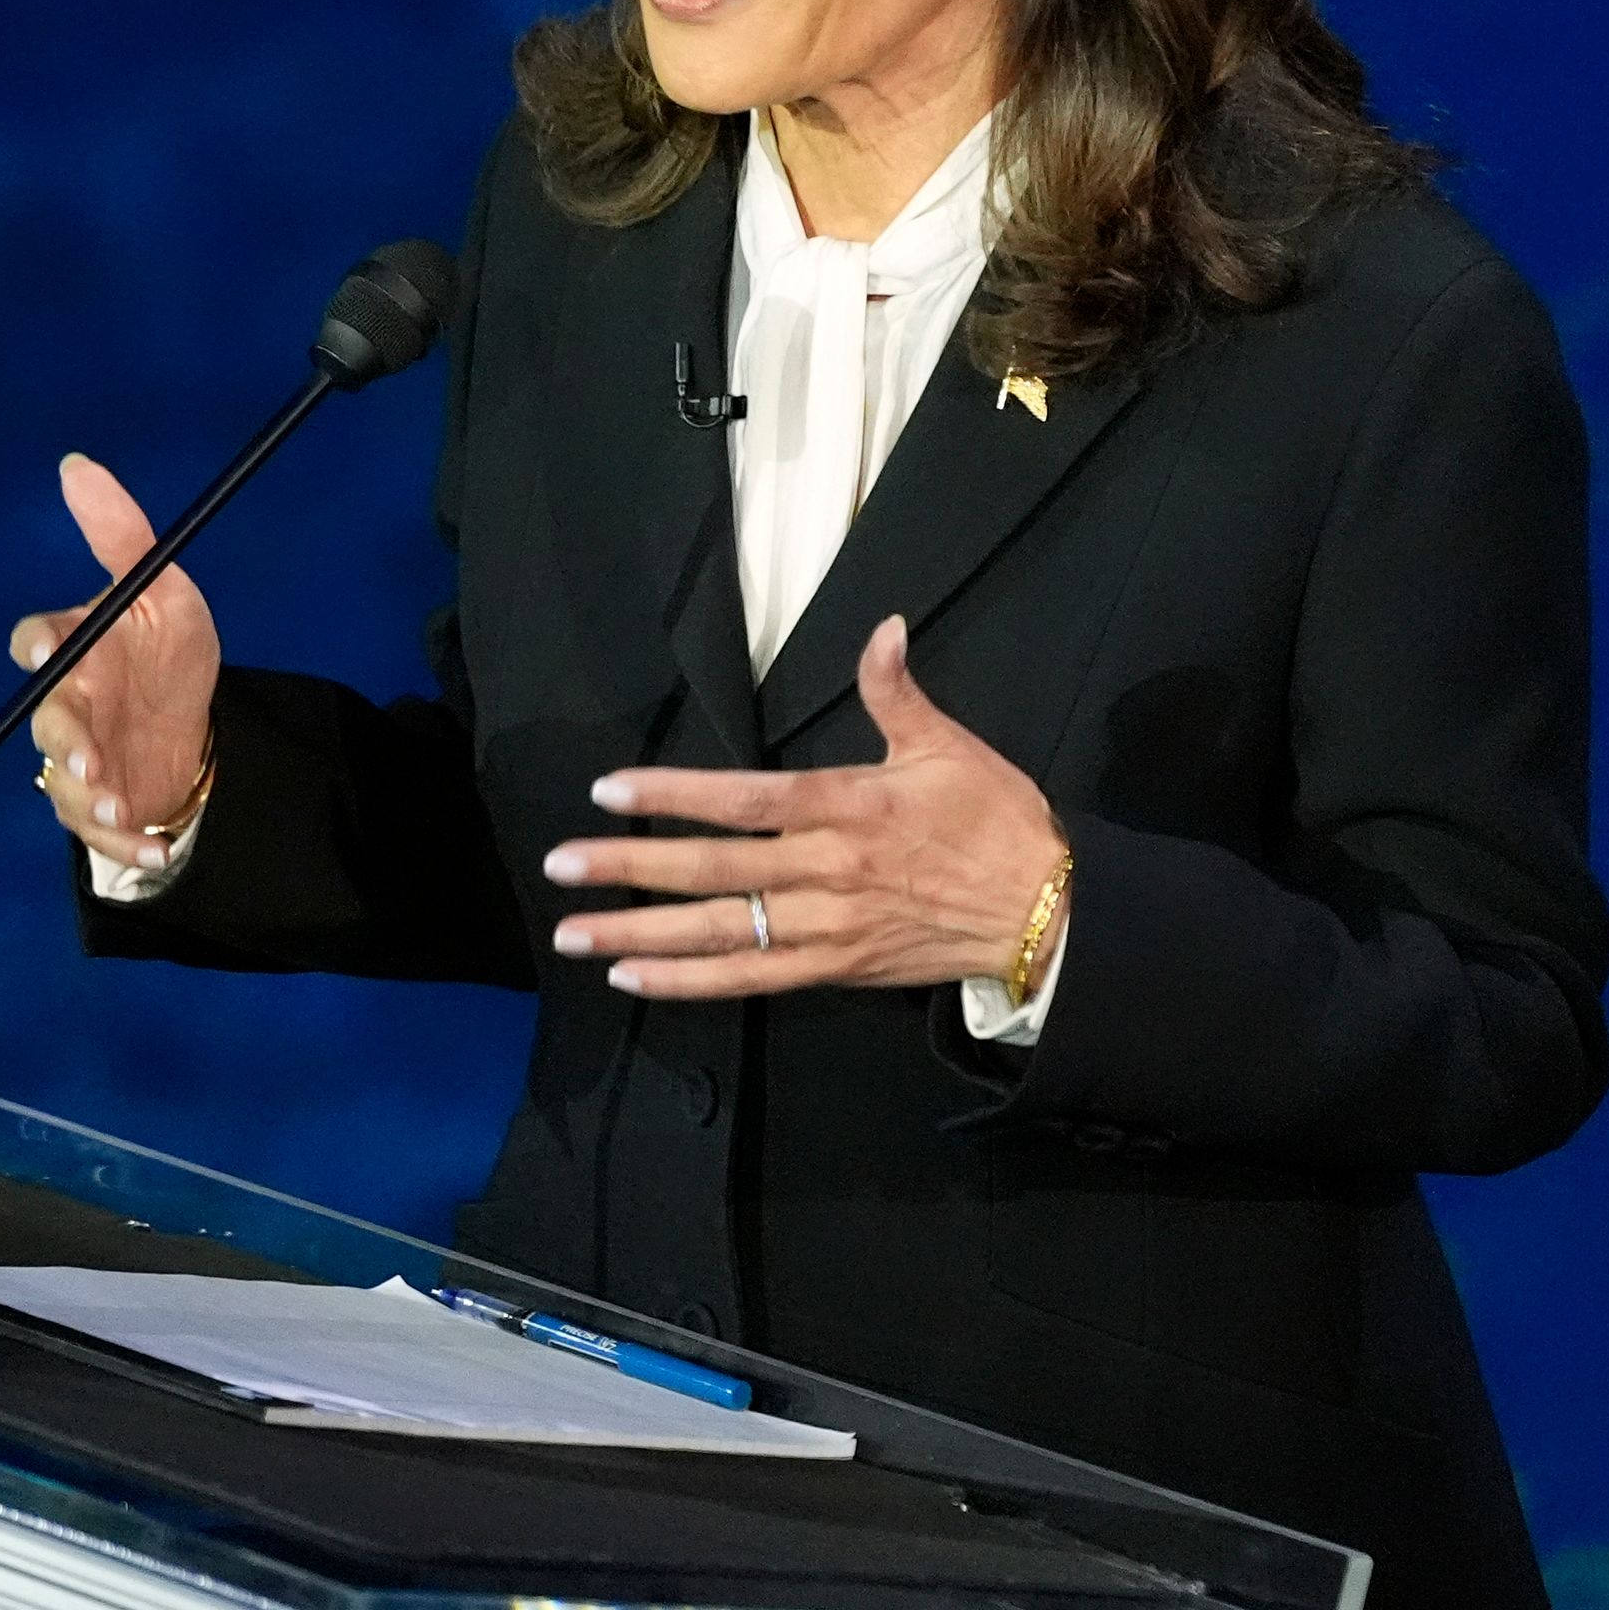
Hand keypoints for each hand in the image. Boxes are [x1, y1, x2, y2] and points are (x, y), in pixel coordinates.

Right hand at [9, 453, 218, 873]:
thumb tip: (77, 465)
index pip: (38, 641)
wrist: (197, 729)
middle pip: (49, 722)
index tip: (49, 646)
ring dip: (93, 798)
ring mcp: (77, 761)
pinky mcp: (98, 807)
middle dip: (68, 740)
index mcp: (76, 648)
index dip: (39, 643)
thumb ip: (124, 539)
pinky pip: (101, 831)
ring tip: (124, 806)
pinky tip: (158, 848)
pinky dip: (128, 844)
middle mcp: (67, 705)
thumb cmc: (169, 656)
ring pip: (66, 783)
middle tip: (91, 756)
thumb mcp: (166, 594)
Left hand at [542, 615, 1066, 999]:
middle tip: (559, 867)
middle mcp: (824, 871)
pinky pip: (750, 979)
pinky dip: (690, 982)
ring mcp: (826, 927)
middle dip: (629, 869)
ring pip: (718, 933)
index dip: (672, 796)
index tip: (609, 791)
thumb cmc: (998, 822)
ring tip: (573, 934)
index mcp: (846, 808)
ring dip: (640, 935)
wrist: (1048, 914)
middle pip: (711, 871)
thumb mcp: (949, 746)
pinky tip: (634, 978)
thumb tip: (883, 627)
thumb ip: (897, 691)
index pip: (742, 800)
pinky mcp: (835, 968)